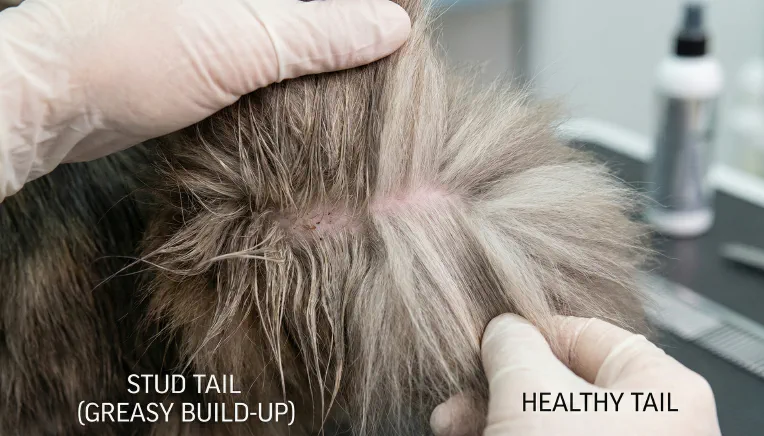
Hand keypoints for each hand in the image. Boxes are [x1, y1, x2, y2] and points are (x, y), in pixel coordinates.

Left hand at [0, 0, 409, 199]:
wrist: (58, 103)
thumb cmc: (129, 55)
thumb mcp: (243, 42)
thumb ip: (322, 33)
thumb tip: (391, 28)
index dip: (376, 3)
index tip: (407, 22)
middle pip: (316, 9)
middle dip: (354, 28)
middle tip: (394, 56)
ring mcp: (220, 17)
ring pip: (296, 30)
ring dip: (330, 55)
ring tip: (370, 79)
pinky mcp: (209, 52)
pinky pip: (271, 56)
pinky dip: (298, 75)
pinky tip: (321, 95)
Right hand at [430, 314, 720, 435]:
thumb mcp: (527, 394)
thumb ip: (514, 345)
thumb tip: (505, 329)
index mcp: (664, 391)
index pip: (587, 335)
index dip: (527, 334)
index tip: (487, 342)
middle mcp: (657, 427)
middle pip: (562, 383)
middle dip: (498, 389)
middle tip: (459, 399)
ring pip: (552, 423)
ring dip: (495, 420)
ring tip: (452, 429)